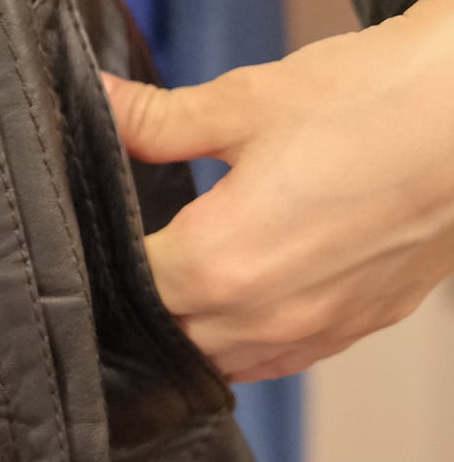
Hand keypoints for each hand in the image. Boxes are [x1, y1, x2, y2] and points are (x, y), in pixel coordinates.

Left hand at [103, 0, 453, 380]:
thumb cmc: (368, 100)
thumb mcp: (244, 103)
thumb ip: (156, 119)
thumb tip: (94, 100)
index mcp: (221, 262)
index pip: (128, 286)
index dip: (102, 254)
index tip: (92, 225)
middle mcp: (266, 315)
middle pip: (168, 335)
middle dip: (140, 297)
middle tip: (128, 249)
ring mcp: (319, 329)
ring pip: (223, 361)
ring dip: (192, 329)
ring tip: (176, 279)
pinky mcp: (360, 325)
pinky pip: (282, 359)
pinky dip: (248, 340)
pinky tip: (239, 300)